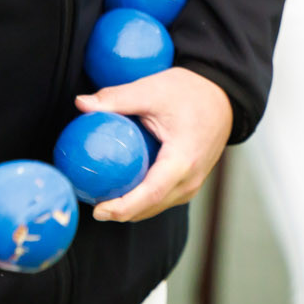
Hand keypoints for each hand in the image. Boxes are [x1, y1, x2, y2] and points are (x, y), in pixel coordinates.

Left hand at [76, 67, 233, 223]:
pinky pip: (163, 198)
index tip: (97, 209)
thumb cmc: (190, 92)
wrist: (222, 96)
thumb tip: (81, 103)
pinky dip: (142, 199)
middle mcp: (191, 179)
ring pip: (156, 207)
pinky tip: (123, 187)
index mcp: (184, 159)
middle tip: (90, 202)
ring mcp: (193, 184)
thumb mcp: (152, 90)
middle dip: (119, 212)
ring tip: (103, 196)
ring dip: (130, 208)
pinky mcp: (190, 183)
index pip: (151, 194)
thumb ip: (117, 98)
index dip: (122, 207)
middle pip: (151, 207)